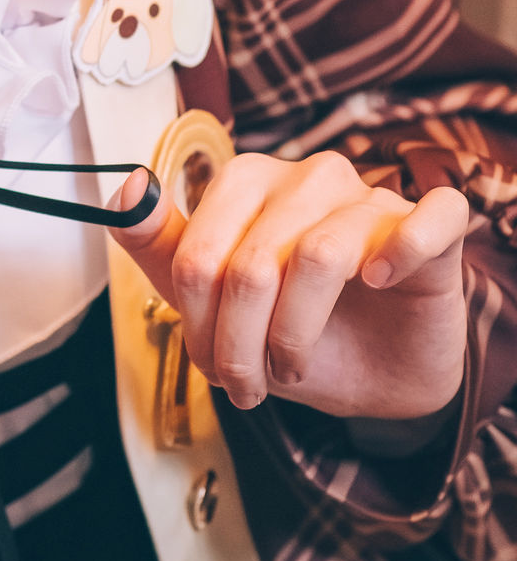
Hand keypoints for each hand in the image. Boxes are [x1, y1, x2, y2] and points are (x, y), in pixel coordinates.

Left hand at [118, 150, 470, 423]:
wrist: (373, 376)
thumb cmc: (294, 328)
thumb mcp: (216, 302)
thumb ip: (163, 248)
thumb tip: (126, 189)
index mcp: (248, 182)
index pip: (199, 253)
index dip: (198, 325)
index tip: (212, 368)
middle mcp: (309, 176)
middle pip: (252, 263)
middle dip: (241, 344)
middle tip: (251, 384)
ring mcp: (373, 196)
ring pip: (319, 257)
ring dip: (297, 336)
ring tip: (293, 367)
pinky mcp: (434, 228)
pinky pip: (430, 218)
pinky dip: (402, 254)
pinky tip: (380, 282)